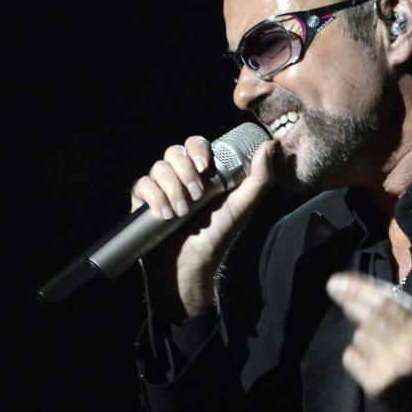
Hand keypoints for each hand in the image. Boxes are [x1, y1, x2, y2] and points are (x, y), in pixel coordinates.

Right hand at [130, 135, 275, 320]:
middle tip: (196, 196)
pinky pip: (142, 184)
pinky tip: (165, 215)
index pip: (195, 144)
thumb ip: (259, 179)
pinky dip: (154, 198)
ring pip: (158, 167)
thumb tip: (268, 146)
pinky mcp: (143, 201)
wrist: (189, 267)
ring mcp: (161, 188)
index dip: (198, 150)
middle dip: (185, 172)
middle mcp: (180, 177)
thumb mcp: (242, 208)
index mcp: (203, 174)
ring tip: (182, 212)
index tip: (205, 168)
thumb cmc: (216, 238)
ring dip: (172, 189)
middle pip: (174, 152)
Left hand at [326, 271, 411, 411]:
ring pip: (359, 335)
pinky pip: (351, 357)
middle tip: (334, 287)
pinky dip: (356, 356)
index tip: (337, 281)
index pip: (385, 303)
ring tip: (382, 348)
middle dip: (348, 298)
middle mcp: (407, 348)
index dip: (358, 289)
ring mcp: (391, 368)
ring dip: (363, 335)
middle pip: (369, 316)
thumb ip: (399, 312)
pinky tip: (373, 363)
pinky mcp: (377, 385)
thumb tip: (359, 295)